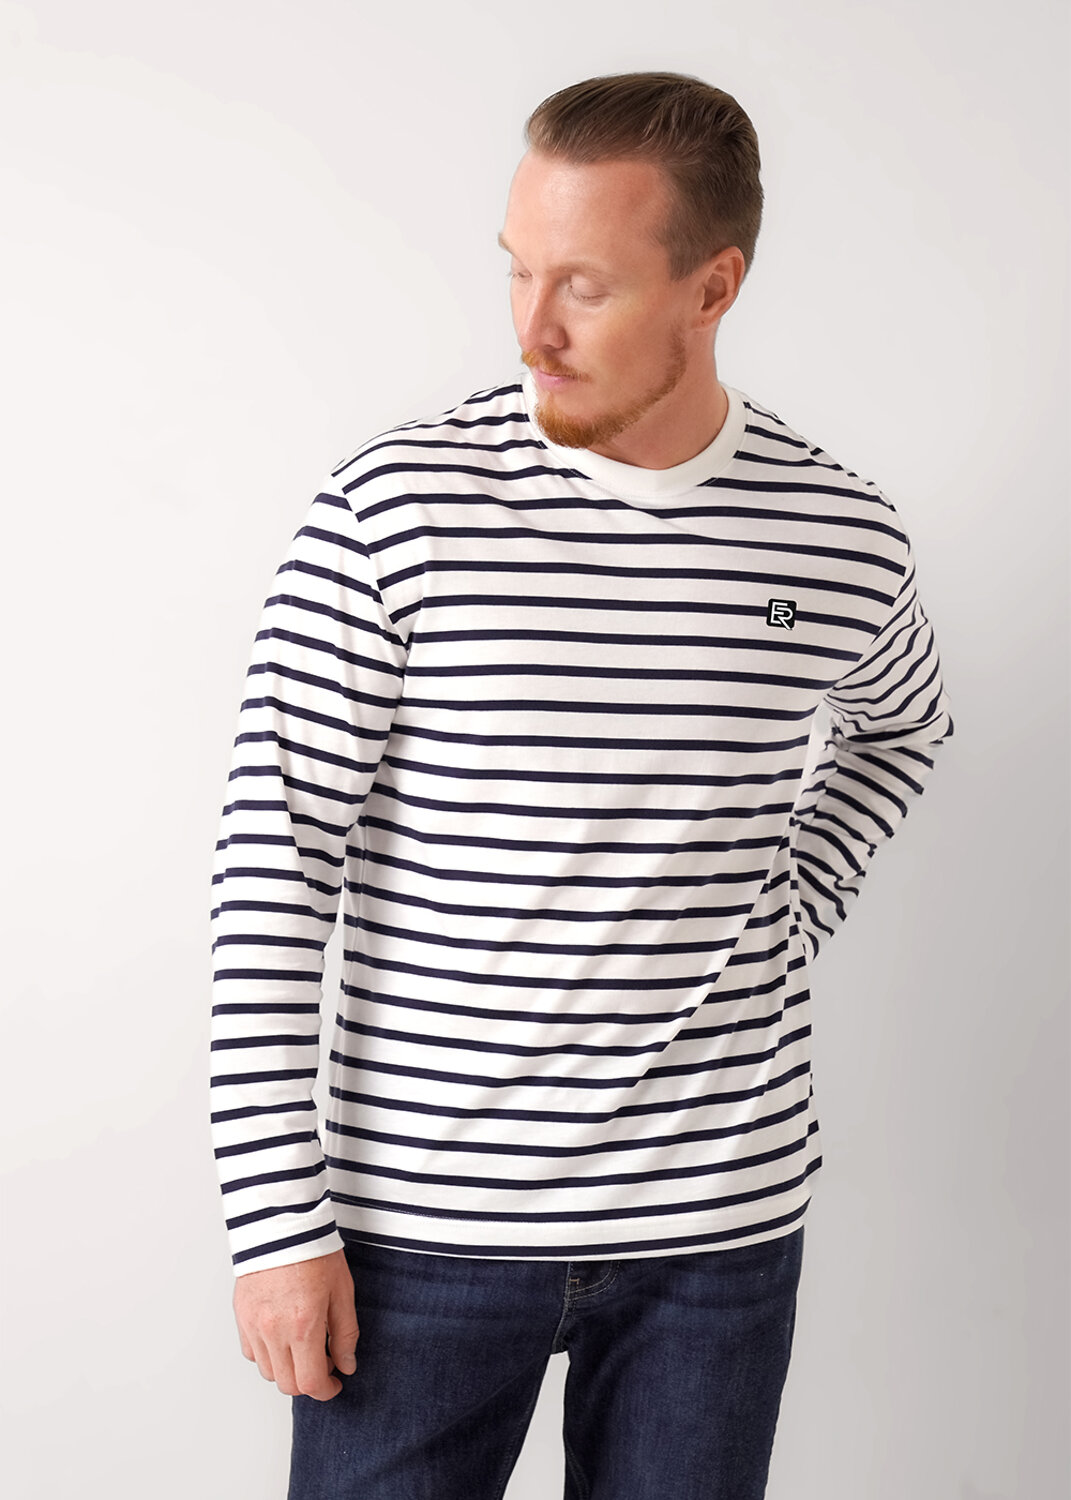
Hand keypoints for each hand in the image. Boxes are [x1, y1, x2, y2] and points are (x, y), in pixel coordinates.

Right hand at [233, 1247, 358, 1399]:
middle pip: (288, 1384)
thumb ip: (345, 1333)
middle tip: (323, 1364)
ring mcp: (253, 1325)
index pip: (310, 1383)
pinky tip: (282, 1337)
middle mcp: (274, 1330)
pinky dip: (267, 1354)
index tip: (336, 1383)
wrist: (282, 1223)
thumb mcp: (342, 1291)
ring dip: (287, 1369)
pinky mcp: (241, 1316)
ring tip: (303, 1346)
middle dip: (308, 1382)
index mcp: (304, 1325)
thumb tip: (347, 1364)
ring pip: (268, 1371)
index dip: (326, 1391)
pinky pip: (251, 1352)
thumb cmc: (315, 1251)